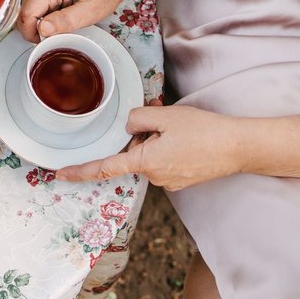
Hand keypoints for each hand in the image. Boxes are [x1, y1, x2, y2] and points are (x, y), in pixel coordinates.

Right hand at [17, 0, 132, 41]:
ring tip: (60, 20)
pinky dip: (42, 15)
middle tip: (57, 32)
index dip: (30, 32)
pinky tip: (57, 13)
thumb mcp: (90, 12)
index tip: (43, 41)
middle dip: (36, 28)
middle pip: (25, 11)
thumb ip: (65, 20)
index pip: (27, 12)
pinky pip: (33, 5)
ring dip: (39, 21)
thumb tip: (42, 29)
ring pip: (27, 10)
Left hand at [57, 104, 247, 190]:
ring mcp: (170, 182)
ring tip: (182, 129)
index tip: (59, 174)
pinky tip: (188, 139)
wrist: (240, 148)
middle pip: (133, 153)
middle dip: (141, 135)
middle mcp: (155, 177)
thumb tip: (129, 126)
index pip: (105, 168)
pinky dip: (169, 147)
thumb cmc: (204, 131)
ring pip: (150, 155)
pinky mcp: (183, 180)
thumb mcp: (166, 116)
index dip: (80, 171)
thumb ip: (138, 118)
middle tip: (164, 119)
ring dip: (157, 140)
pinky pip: (165, 161)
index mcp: (145, 162)